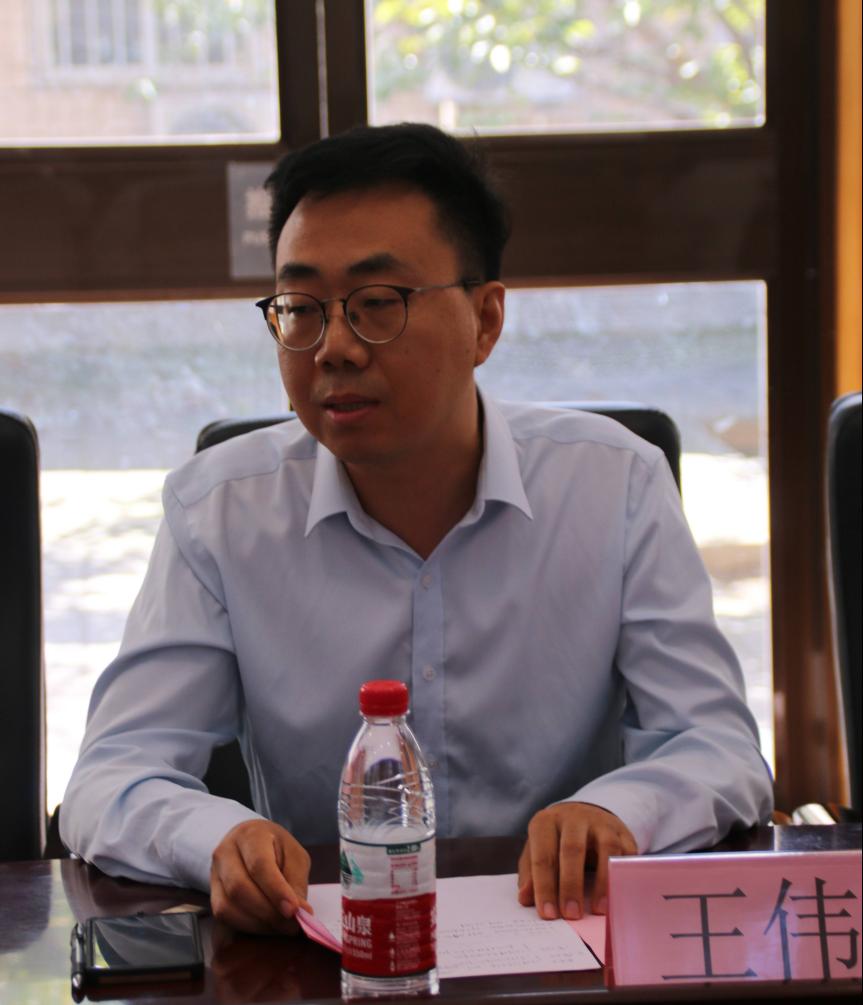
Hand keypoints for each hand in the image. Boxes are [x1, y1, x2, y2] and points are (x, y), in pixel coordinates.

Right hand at [210, 819, 311, 933]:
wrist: (249, 844)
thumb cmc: (276, 848)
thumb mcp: (294, 856)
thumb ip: (296, 882)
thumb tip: (300, 913)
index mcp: (250, 835)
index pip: (259, 864)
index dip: (276, 890)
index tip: (293, 910)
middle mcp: (226, 852)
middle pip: (239, 888)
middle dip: (268, 912)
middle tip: (292, 924)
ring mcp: (214, 873)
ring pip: (228, 906)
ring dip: (258, 923)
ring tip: (281, 926)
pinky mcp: (212, 894)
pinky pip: (224, 916)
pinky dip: (247, 926)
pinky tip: (265, 925)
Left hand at [517, 802, 636, 919]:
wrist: (585, 814)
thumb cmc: (556, 840)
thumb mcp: (536, 849)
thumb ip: (530, 873)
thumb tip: (525, 899)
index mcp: (546, 822)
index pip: (543, 855)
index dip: (544, 886)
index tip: (548, 914)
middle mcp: (574, 818)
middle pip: (573, 849)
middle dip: (571, 884)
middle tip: (571, 915)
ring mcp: (601, 823)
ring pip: (607, 848)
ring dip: (603, 881)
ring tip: (599, 910)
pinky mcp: (623, 833)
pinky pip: (627, 854)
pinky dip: (624, 877)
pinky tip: (619, 897)